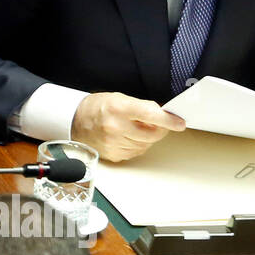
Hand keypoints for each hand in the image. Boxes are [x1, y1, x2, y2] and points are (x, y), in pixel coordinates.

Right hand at [71, 92, 185, 161]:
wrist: (75, 121)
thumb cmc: (99, 107)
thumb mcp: (121, 98)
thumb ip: (144, 107)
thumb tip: (164, 116)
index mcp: (119, 108)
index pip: (150, 115)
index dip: (168, 120)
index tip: (180, 123)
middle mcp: (115, 127)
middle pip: (152, 134)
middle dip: (159, 129)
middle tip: (155, 122)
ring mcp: (113, 143)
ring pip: (146, 144)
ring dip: (147, 137)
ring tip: (134, 127)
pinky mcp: (113, 155)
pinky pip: (137, 152)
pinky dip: (138, 144)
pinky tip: (127, 136)